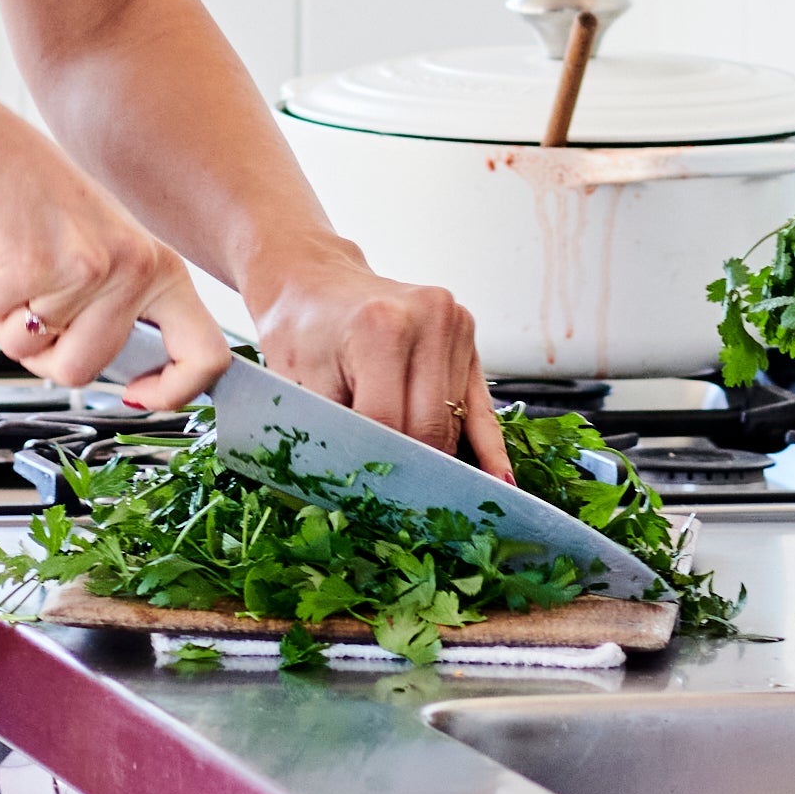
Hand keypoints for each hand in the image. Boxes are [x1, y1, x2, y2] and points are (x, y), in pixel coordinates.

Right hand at [0, 106, 230, 410]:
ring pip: (30, 353)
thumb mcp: (104, 247)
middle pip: (84, 370)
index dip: (173, 392)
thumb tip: (130, 377)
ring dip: (3, 323)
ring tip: (8, 272)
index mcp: (157, 266)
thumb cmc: (32, 194)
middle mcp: (127, 268)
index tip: (137, 394)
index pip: (204, 354)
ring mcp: (79, 270)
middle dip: (44, 353)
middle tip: (29, 308)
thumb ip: (121, 306)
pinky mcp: (26, 269)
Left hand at [245, 234, 512, 481]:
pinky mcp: (466, 333)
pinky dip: (487, 446)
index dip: (376, 466)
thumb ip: (332, 435)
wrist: (313, 280)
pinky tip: (497, 481)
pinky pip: (480, 404)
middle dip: (410, 472)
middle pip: (428, 426)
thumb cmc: (299, 332)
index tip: (369, 501)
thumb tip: (363, 494)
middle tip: (396, 512)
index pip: (387, 423)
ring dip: (436, 458)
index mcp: (380, 326)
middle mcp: (428, 317)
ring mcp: (454, 322)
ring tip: (422, 494)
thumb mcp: (297, 384)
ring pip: (453, 422)